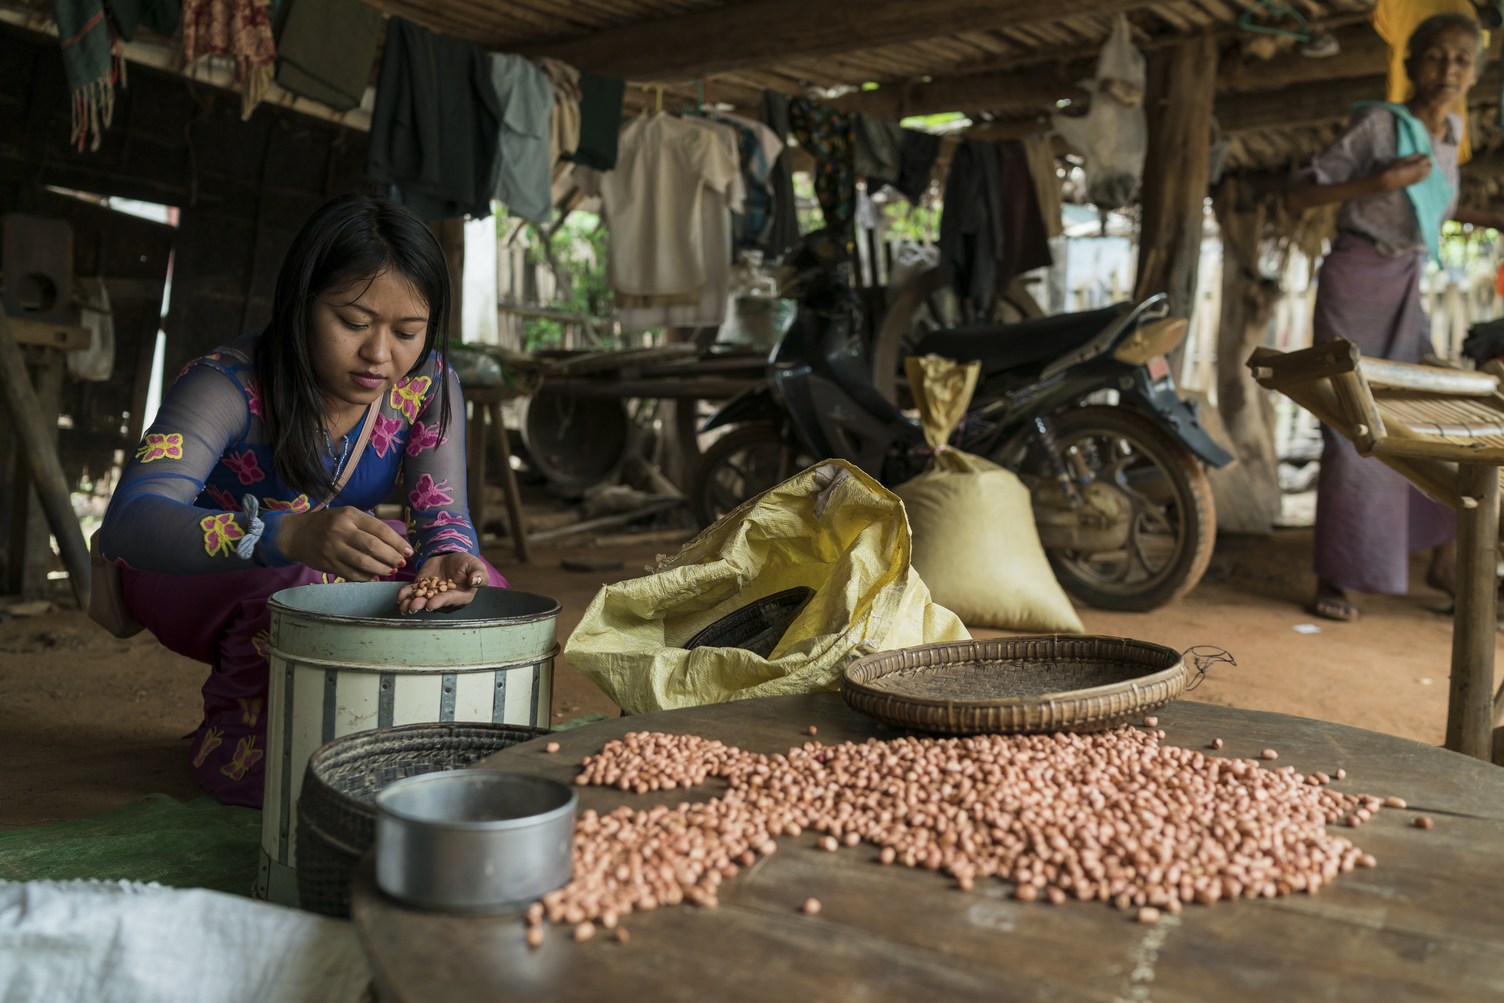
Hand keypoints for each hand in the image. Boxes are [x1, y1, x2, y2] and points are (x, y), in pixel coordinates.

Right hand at [279, 507, 411, 580]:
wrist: (297, 534)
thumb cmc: (329, 523)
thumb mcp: (348, 515)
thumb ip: (369, 526)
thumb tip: (396, 543)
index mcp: (349, 515)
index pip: (379, 529)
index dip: (397, 542)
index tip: (408, 550)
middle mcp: (341, 531)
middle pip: (373, 546)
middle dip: (392, 556)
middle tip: (401, 562)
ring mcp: (333, 548)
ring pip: (363, 562)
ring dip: (381, 569)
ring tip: (391, 570)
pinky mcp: (328, 564)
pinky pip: (352, 574)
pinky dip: (366, 576)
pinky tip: (373, 575)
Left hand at [397, 552, 488, 613]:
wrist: (451, 557)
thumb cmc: (467, 564)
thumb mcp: (476, 566)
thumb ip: (480, 575)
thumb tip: (476, 581)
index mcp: (460, 597)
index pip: (449, 600)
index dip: (440, 602)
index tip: (431, 604)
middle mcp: (444, 599)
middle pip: (432, 603)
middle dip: (422, 605)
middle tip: (413, 607)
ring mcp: (431, 594)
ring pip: (420, 601)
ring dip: (411, 603)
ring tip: (403, 605)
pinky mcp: (421, 588)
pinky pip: (412, 593)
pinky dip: (405, 595)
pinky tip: (400, 596)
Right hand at [1379, 153, 1431, 190]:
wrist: (1390, 180)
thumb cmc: (1396, 167)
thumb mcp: (1404, 159)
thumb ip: (1414, 156)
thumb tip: (1420, 152)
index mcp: (1419, 164)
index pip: (1427, 158)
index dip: (1424, 156)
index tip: (1420, 155)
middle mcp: (1421, 171)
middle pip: (1430, 165)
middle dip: (1427, 162)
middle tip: (1420, 161)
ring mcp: (1419, 177)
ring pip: (1428, 172)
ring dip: (1426, 169)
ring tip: (1420, 167)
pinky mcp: (1416, 182)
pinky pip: (1424, 178)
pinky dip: (1423, 175)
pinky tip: (1418, 174)